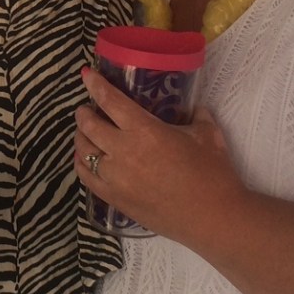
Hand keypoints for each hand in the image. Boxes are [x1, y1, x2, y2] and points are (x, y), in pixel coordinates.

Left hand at [73, 66, 234, 238]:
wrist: (213, 218)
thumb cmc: (213, 173)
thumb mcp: (207, 134)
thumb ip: (195, 116)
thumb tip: (194, 108)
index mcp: (144, 130)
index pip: (110, 101)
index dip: (95, 85)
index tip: (87, 75)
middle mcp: (123, 152)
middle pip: (89, 125)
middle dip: (84, 112)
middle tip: (87, 108)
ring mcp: (115, 178)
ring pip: (83, 152)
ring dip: (80, 137)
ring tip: (84, 132)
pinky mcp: (115, 200)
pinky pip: (87, 178)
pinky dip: (81, 163)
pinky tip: (85, 159)